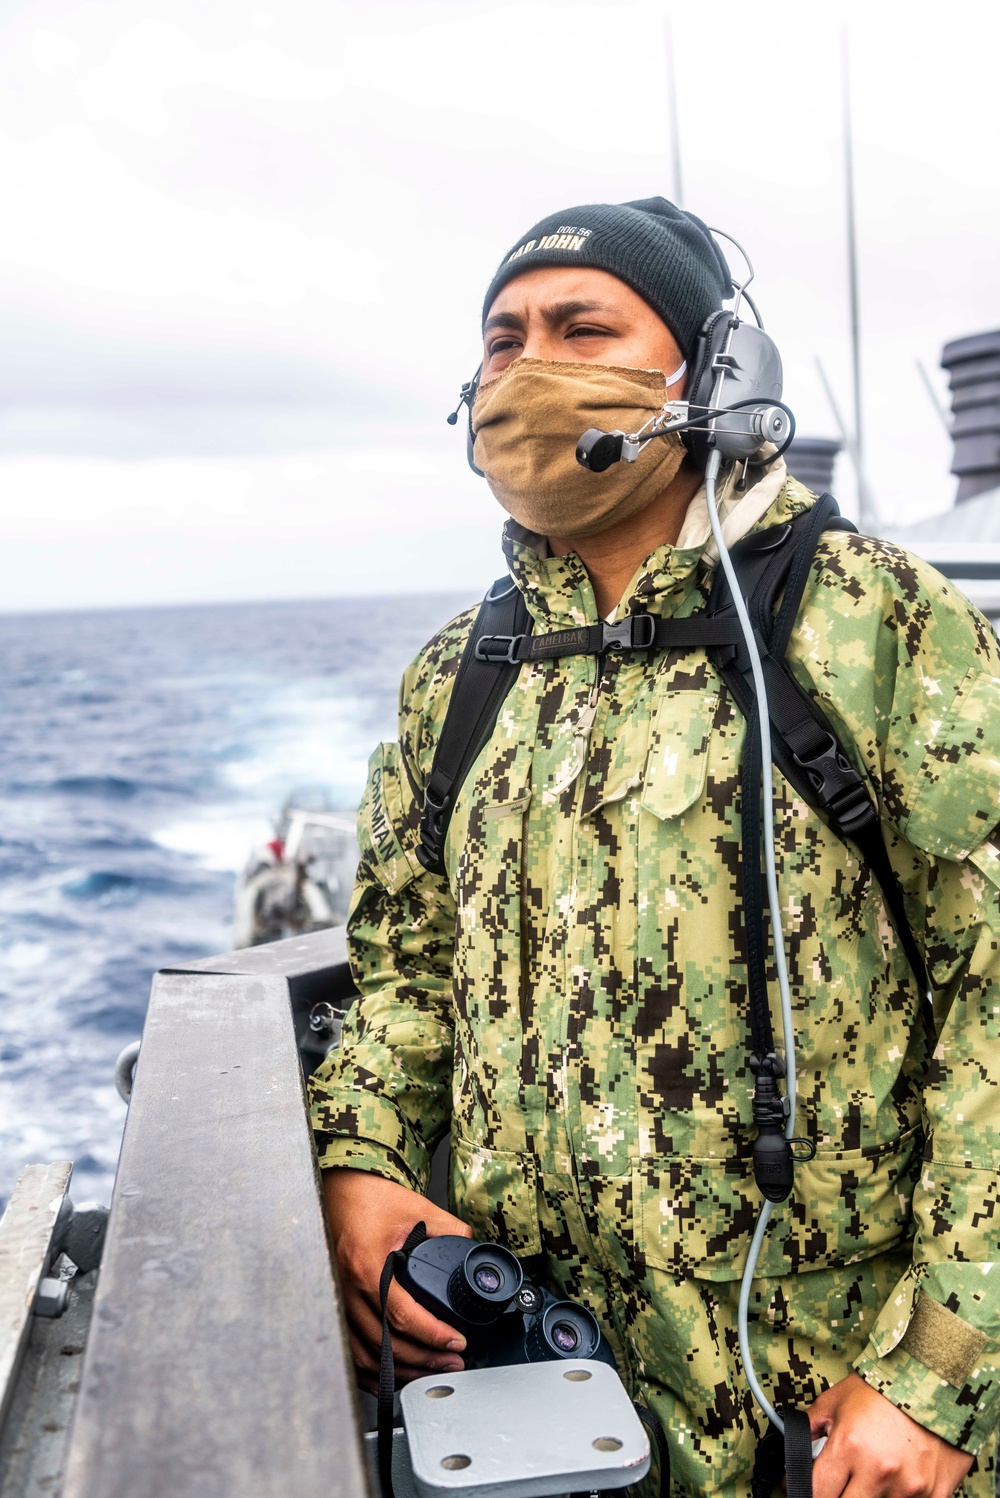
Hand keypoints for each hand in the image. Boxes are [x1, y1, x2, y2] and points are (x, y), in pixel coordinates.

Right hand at [322, 1167, 473, 1392]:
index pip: (401, 1315)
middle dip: (423, 1360)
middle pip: (384, 1343)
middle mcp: (348, 1287)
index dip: (432, 1335)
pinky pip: (350, 1349)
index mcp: (368, 1265)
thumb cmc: (371, 1197)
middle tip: (451, 1363)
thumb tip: (472, 1248)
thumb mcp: (415, 1207)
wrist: (340, 1189)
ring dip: (399, 1370)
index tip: (456, 1342)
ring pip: (365, 1354)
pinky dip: (371, 1369)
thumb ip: (447, 1229)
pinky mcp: (336, 1304)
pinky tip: (393, 1373)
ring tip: (429, 1372)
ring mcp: (338, 1299)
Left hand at [809, 1372, 973, 1497]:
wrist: (936, 1380)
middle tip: (838, 1484)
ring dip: (869, 1497)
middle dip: (836, 1496)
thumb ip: (810, 1427)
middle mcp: (878, 1472)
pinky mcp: (935, 1496)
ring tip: (870, 1476)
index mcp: (849, 1447)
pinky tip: (896, 1482)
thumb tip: (790, 1452)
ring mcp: (909, 1489)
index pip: (816, 1492)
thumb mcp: (836, 1400)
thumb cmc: (883, 1389)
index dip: (805, 1492)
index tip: (805, 1489)